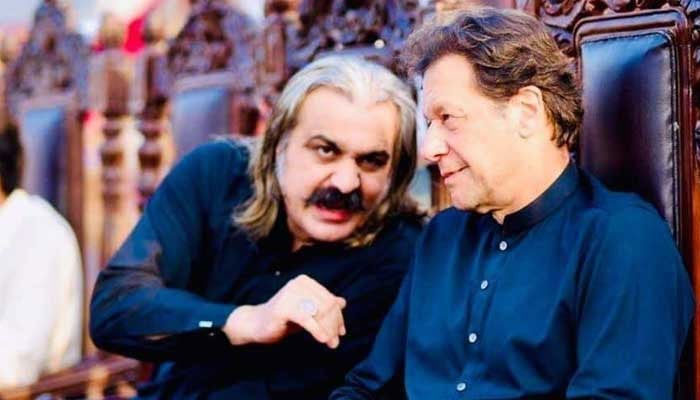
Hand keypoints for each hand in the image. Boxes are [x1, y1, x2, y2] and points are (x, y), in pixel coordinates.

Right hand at [222, 274, 346, 348]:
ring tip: (331, 343)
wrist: (256, 324)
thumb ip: (323, 305)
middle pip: (327, 306)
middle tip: (336, 341)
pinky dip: (317, 330)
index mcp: (305, 282)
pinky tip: (323, 340)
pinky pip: (307, 319)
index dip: (338, 317)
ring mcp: (290, 293)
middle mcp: (298, 284)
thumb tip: (343, 302)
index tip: (341, 332)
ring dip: (328, 330)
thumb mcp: (307, 311)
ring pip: (319, 312)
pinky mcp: (283, 306)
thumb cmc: (284, 318)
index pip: (330, 299)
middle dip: (334, 325)